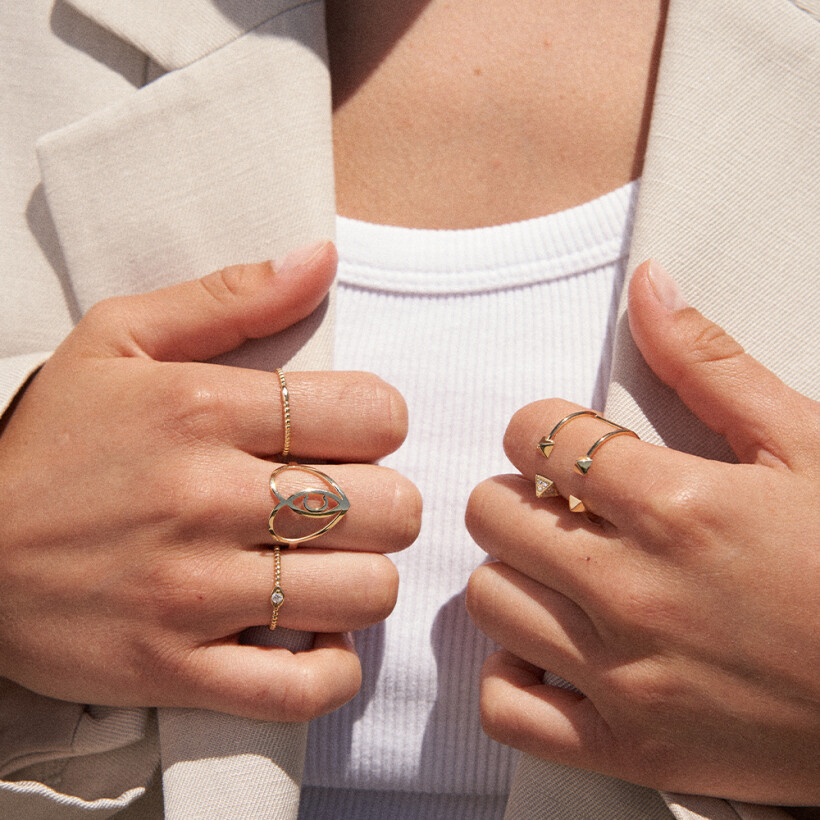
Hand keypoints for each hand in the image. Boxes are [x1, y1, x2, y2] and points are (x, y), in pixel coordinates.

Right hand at [0, 241, 420, 721]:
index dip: (383, 424)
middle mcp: (205, 499)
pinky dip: (333, 669)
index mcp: (203, 409)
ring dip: (366, 580)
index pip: (373, 415)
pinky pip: (302, 688)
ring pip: (363, 593)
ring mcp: (190, 592)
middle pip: (388, 508)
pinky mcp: (172, 668)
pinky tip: (314, 634)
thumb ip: (231, 296)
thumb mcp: (119, 337)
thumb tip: (322, 259)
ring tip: (330, 565)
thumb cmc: (50, 437)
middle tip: (351, 504)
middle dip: (389, 504)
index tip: (353, 435)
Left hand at [466, 260, 819, 803]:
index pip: (534, 433)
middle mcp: (637, 589)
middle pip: (490, 513)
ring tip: (558, 572)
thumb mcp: (804, 443)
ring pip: (488, 599)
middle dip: (515, 495)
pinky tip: (551, 652)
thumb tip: (648, 285)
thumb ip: (709, 363)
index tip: (563, 443)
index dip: (539, 427)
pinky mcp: (631, 747)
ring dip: (511, 574)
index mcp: (676, 503)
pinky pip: (508, 710)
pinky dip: (513, 677)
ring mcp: (628, 676)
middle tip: (558, 505)